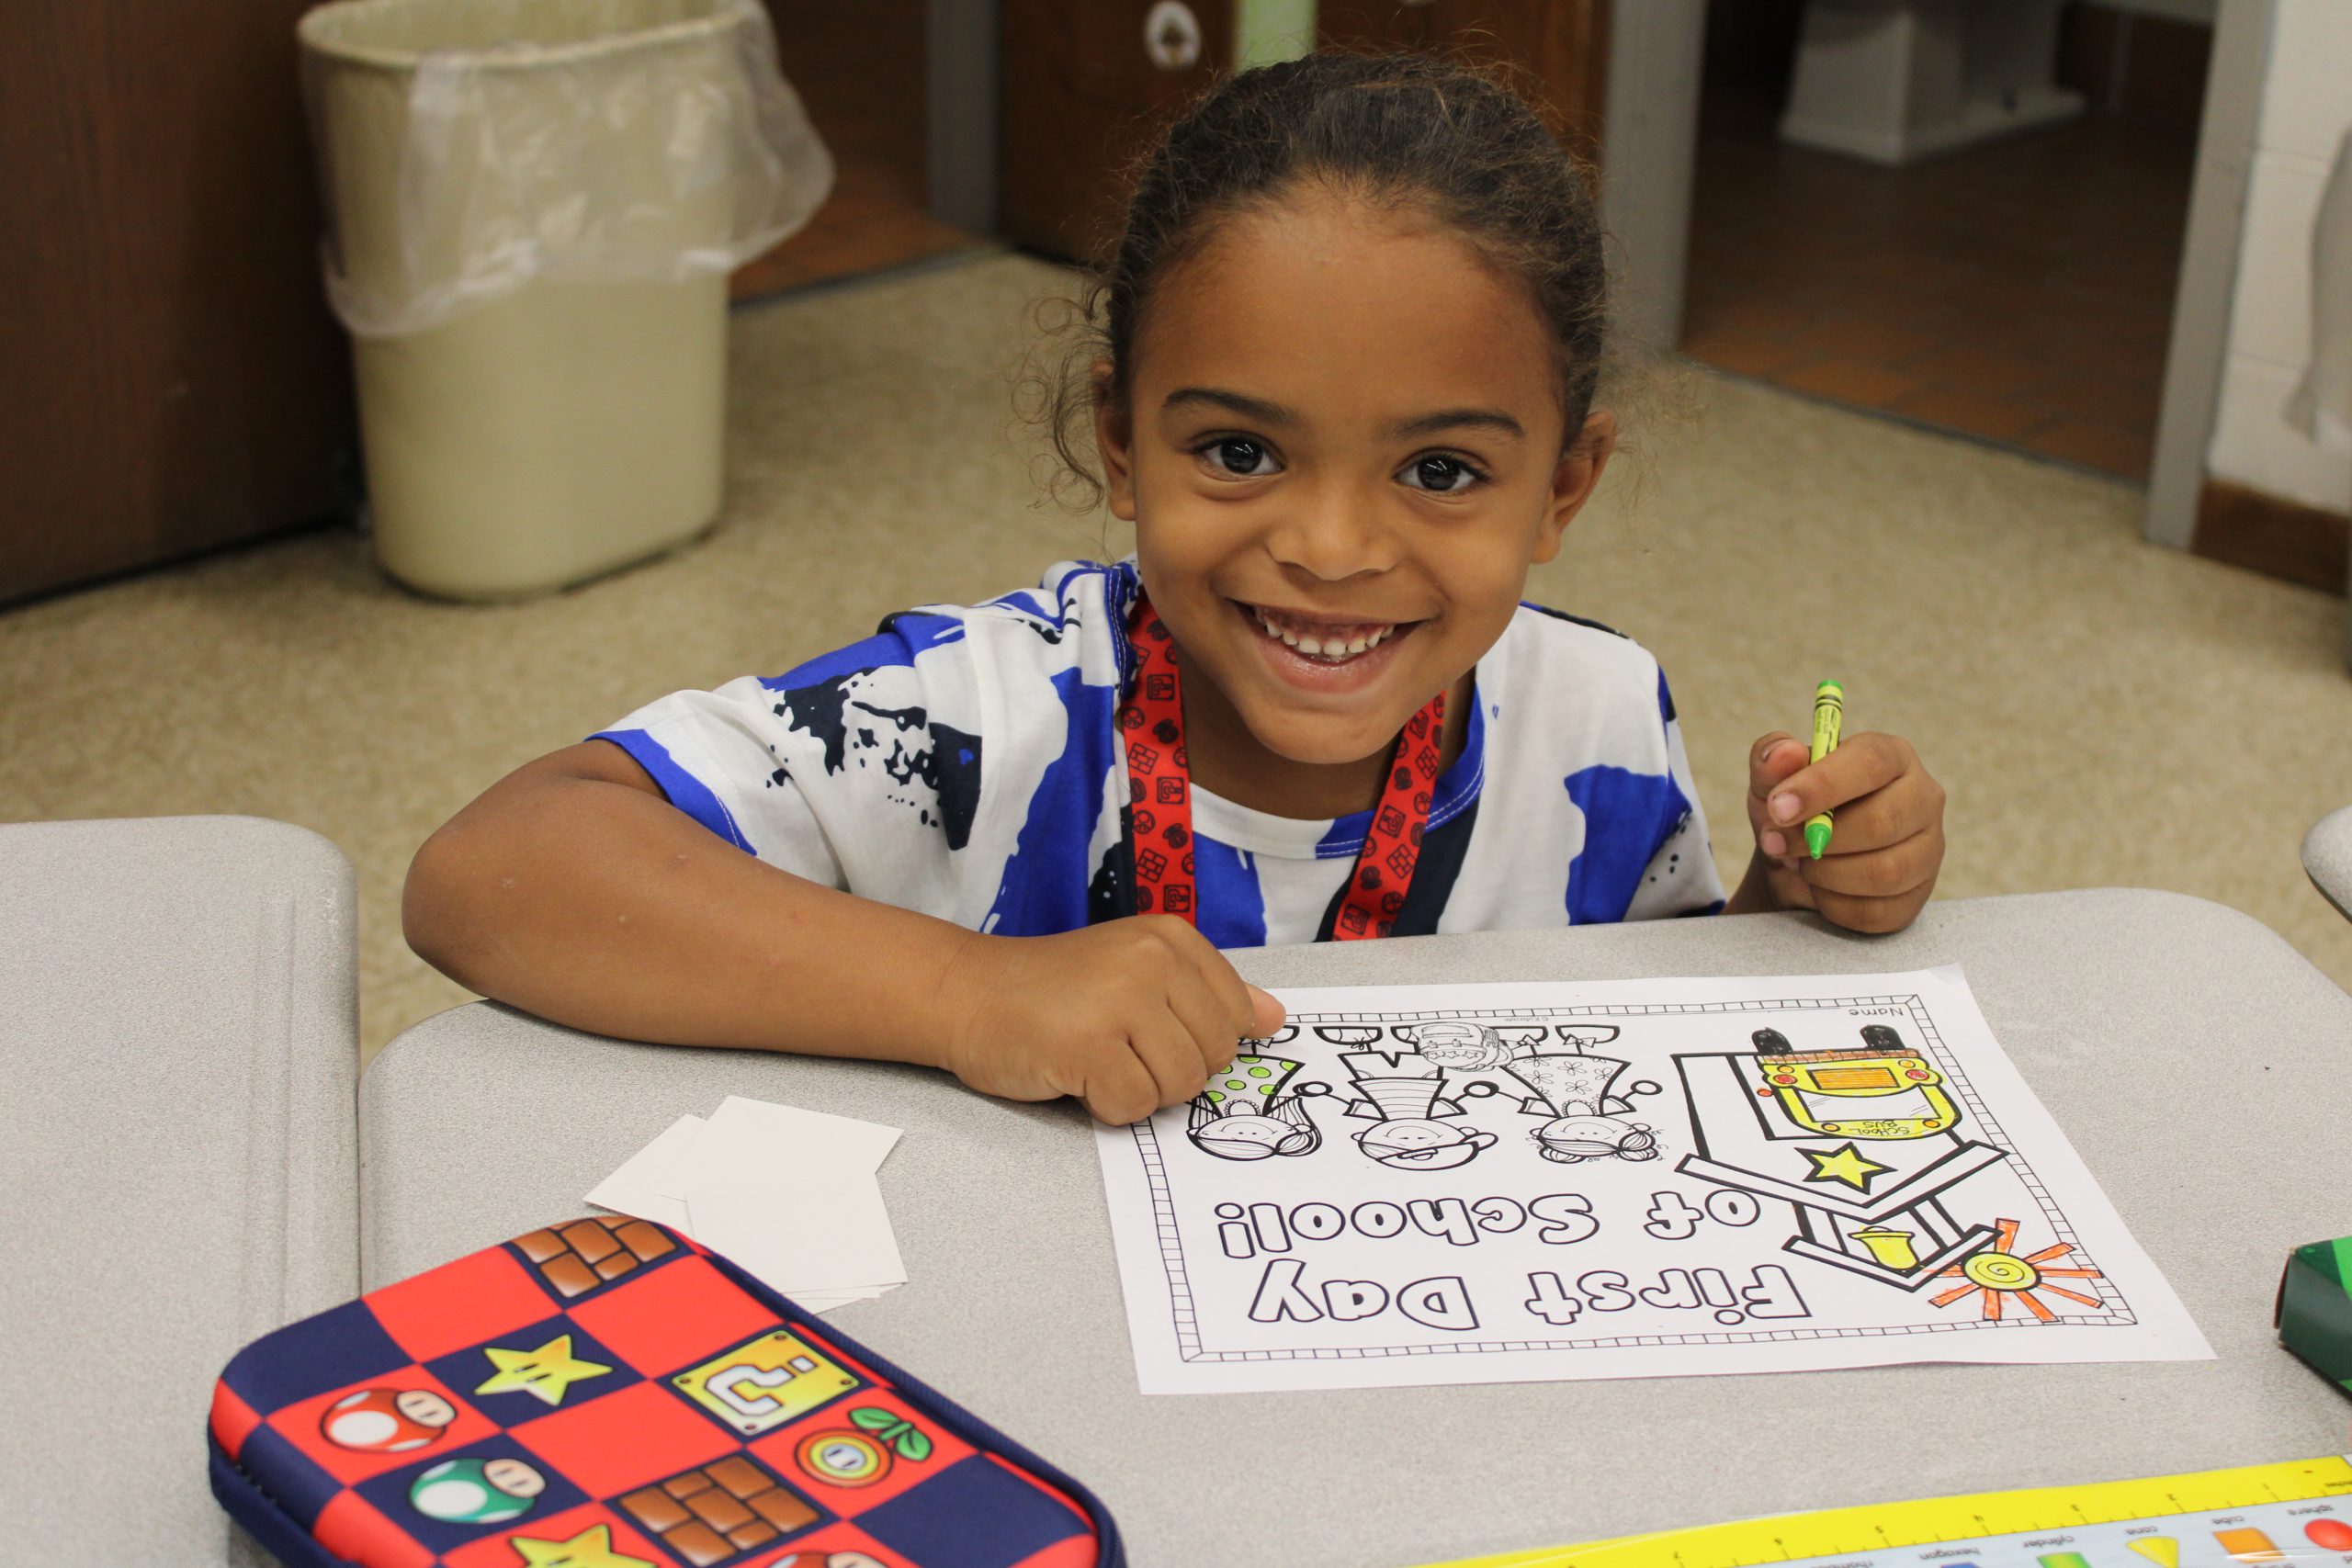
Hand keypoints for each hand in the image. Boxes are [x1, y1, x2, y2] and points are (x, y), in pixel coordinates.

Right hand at [937, 916, 1287, 1123]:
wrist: (968, 993)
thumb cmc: (1054, 991)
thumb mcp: (1137, 973)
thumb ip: (1208, 994)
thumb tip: (1274, 1018)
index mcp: (1171, 938)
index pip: (1237, 1017)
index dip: (1197, 1042)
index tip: (1149, 1030)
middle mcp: (1152, 959)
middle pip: (1214, 1056)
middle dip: (1170, 1070)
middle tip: (1117, 1047)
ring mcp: (1120, 1000)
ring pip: (1180, 1086)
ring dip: (1139, 1091)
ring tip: (1097, 1059)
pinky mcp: (1089, 1045)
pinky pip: (1134, 1106)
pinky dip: (1106, 1107)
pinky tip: (1076, 1074)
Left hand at [1742, 730, 1944, 932]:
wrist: (1796, 866)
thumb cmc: (1795, 813)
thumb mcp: (1772, 782)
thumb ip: (1771, 760)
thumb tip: (1784, 754)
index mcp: (1892, 756)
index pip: (1871, 761)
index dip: (1823, 785)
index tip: (1779, 808)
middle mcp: (1922, 798)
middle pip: (1882, 821)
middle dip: (1818, 839)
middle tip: (1776, 843)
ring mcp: (1928, 849)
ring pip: (1883, 872)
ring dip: (1825, 873)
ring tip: (1800, 864)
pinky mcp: (1918, 896)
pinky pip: (1877, 911)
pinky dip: (1834, 905)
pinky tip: (1819, 889)